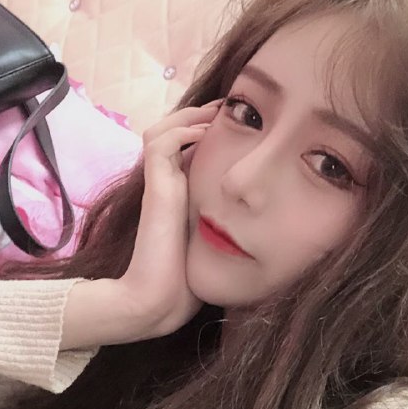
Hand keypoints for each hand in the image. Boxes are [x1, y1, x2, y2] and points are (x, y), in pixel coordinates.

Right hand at [121, 99, 222, 336]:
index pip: (183, 149)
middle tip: (225, 110)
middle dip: (197, 118)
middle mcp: (164, 184)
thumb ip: (221, 222)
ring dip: (188, 117)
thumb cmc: (189, 278)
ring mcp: (157, 184)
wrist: (161, 298)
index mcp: (175, 194)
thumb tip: (252, 211)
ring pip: (161, 131)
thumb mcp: (211, 241)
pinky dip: (181, 131)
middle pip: (170, 133)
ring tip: (216, 114)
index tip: (235, 126)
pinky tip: (206, 133)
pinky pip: (161, 143)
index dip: (203, 132)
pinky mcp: (155, 187)